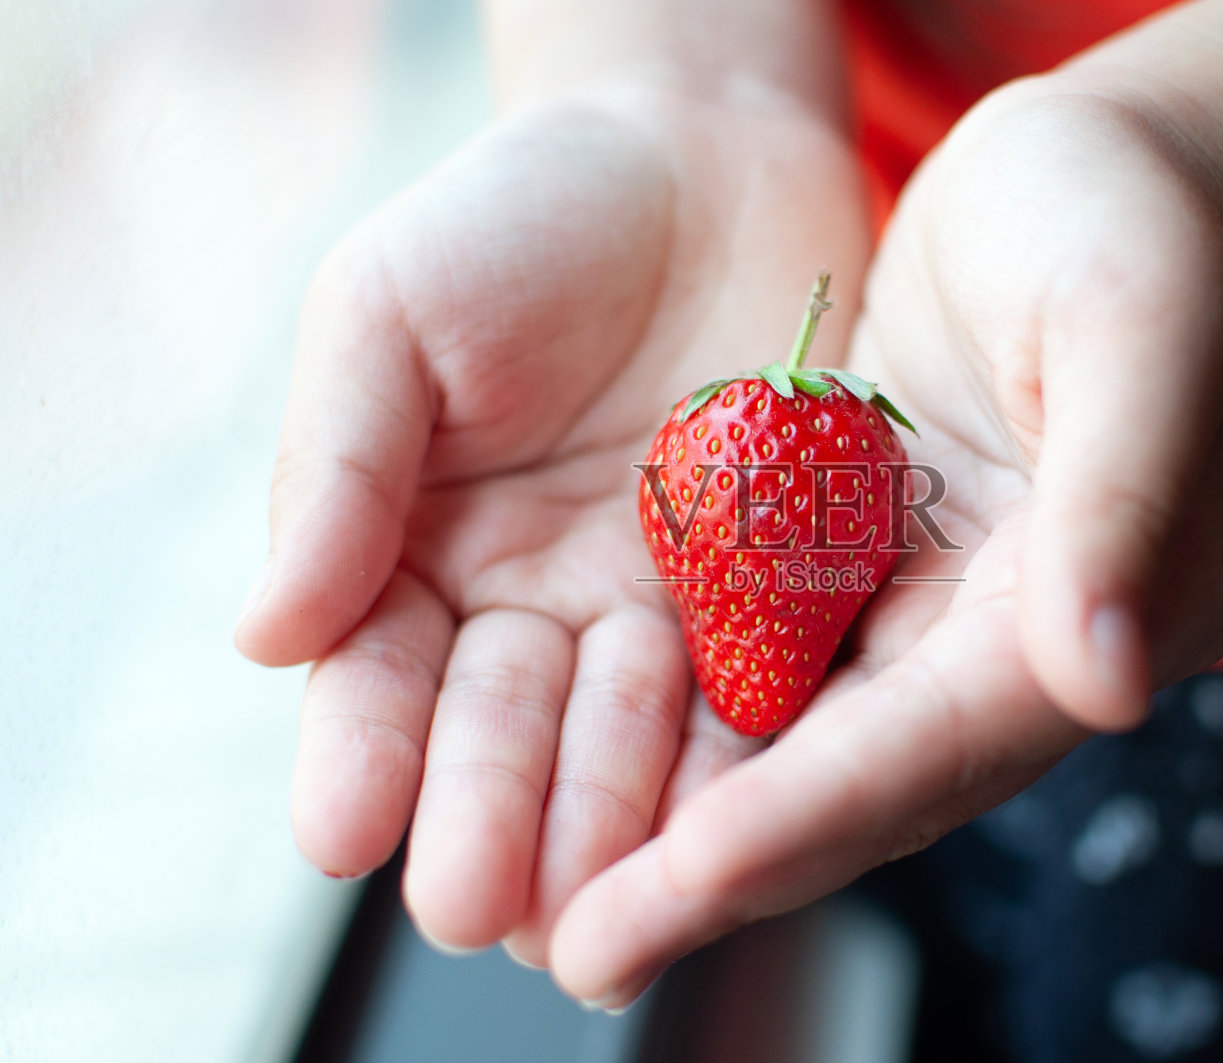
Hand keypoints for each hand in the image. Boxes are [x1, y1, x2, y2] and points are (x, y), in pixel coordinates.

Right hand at [233, 86, 872, 963]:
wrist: (703, 156)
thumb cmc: (521, 216)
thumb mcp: (390, 310)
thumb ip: (339, 467)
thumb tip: (261, 638)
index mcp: (419, 556)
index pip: (379, 677)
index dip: (360, 752)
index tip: (342, 829)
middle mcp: (537, 607)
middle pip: (507, 733)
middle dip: (490, 814)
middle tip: (477, 904)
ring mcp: (661, 607)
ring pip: (632, 738)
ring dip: (612, 817)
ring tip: (599, 899)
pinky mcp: (778, 589)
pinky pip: (760, 681)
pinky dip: (742, 753)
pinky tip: (728, 823)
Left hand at [546, 79, 1222, 1006]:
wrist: (1098, 175)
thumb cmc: (1133, 224)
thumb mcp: (1140, 325)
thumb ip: (1125, 493)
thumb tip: (1104, 684)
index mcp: (1106, 613)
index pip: (941, 739)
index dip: (809, 814)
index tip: (680, 882)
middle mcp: (1021, 647)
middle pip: (861, 782)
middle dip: (724, 870)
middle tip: (586, 950)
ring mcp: (942, 614)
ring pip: (803, 748)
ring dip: (690, 830)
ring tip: (562, 906)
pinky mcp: (872, 565)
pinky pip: (774, 666)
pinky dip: (690, 730)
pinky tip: (589, 768)